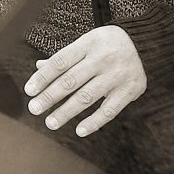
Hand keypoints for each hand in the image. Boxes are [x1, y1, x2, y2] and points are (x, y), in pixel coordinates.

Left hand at [24, 25, 146, 137]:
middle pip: (70, 80)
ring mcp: (117, 75)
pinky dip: (94, 122)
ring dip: (66, 112)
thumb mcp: (85, 42)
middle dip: (50, 96)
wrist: (144, 43)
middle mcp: (102, 58)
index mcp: (88, 43)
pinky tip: (79, 130)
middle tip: (34, 109)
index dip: (42, 77)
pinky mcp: (131, 90)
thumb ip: (64, 57)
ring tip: (50, 122)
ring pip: (87, 97)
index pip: (60, 62)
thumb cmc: (105, 44)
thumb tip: (39, 68)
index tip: (28, 91)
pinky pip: (109, 110)